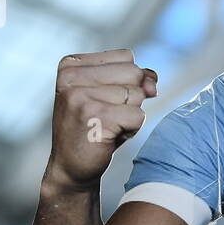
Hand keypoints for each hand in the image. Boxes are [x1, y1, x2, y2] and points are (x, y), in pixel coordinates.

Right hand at [44, 49, 157, 192]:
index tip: (104, 100)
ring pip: (137, 95)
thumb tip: (152, 82)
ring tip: (107, 126)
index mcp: (71, 65)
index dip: (128, 81)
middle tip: (107, 116)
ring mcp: (81, 96)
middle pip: (133, 73)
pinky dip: (132, 129)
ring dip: (130, 115)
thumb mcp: (110, 94)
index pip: (126, 57)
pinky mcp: (96, 116)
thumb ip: (134, 78)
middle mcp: (71, 77)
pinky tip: (110, 136)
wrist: (71, 167)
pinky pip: (138, 115)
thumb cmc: (94, 127)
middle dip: (131, 98)